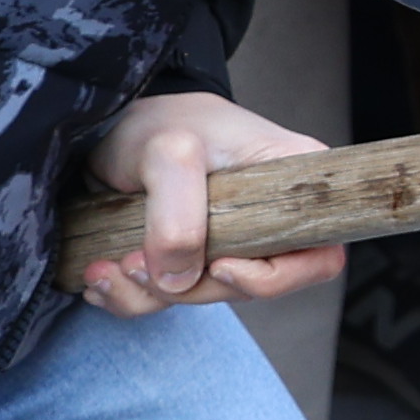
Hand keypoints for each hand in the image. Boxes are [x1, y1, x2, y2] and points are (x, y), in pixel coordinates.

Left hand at [66, 92, 349, 318]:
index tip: (220, 266)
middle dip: (190, 289)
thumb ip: (178, 215)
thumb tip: (180, 279)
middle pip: (253, 286)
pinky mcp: (189, 256)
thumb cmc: (159, 122)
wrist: (111, 124)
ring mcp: (230, 243)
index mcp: (295, 189)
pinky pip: (168, 297)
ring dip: (148, 296)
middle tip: (135, 265)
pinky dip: (130, 296)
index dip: (275, 277)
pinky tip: (100, 275)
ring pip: (203, 296)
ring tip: (105, 268)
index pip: (318, 255)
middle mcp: (270, 221)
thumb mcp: (169, 153)